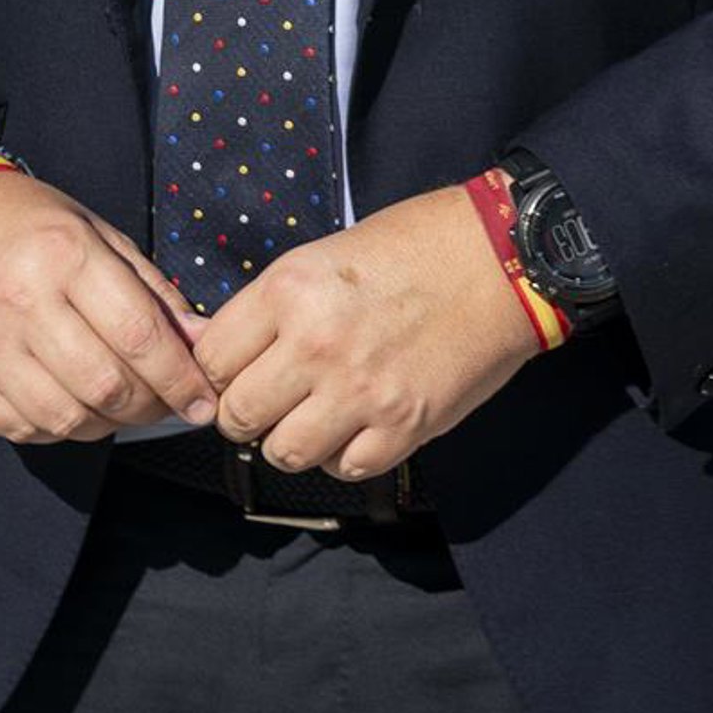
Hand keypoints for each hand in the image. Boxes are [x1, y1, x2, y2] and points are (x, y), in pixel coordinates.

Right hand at [0, 166, 221, 444]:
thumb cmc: (24, 222)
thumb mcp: (95, 232)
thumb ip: (151, 290)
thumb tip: (201, 342)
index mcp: (64, 255)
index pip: (138, 335)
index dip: (180, 378)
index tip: (204, 400)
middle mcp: (22, 303)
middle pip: (106, 386)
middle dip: (151, 406)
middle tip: (167, 402)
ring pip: (68, 418)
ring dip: (109, 423)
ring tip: (122, 404)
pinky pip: (25, 428)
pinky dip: (62, 428)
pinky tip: (75, 404)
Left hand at [187, 180, 543, 481]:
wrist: (500, 259)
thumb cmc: (414, 245)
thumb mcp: (326, 255)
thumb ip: (275, 307)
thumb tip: (225, 351)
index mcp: (290, 290)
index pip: (211, 360)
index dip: (217, 370)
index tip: (235, 370)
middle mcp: (316, 344)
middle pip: (237, 415)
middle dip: (245, 412)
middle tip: (268, 399)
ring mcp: (360, 392)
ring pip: (282, 452)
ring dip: (290, 439)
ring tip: (311, 415)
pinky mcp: (403, 426)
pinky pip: (343, 468)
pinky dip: (342, 455)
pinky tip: (355, 426)